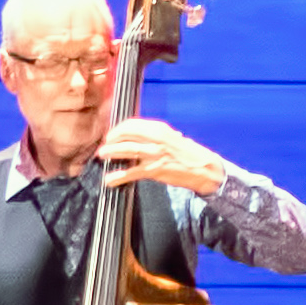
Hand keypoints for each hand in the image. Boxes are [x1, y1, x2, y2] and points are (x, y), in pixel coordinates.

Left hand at [97, 118, 229, 194]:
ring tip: (102, 155)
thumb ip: (154, 136)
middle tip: (104, 145)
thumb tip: (136, 136)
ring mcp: (155, 154)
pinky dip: (118, 176)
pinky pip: (132, 172)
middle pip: (126, 134)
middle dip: (111, 139)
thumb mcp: (171, 137)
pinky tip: (109, 180)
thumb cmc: (187, 154)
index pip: (132, 124)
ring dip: (111, 152)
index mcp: (159, 128)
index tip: (111, 135)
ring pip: (126, 150)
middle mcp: (156, 138)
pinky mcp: (154, 170)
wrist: (204, 168)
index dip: (118, 129)